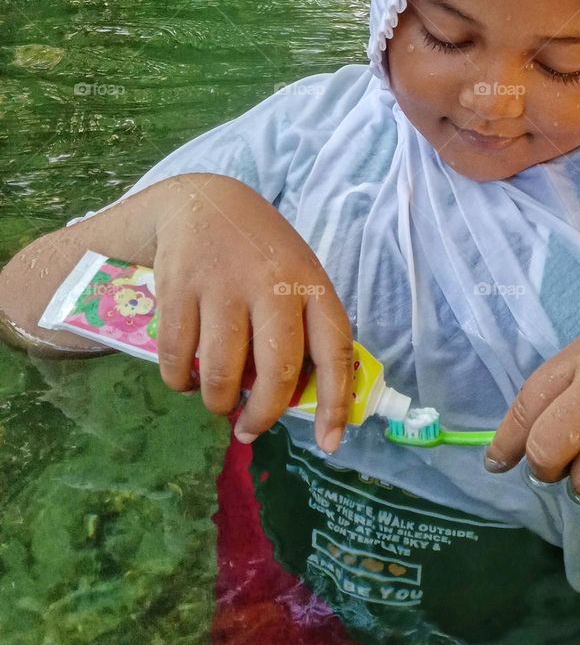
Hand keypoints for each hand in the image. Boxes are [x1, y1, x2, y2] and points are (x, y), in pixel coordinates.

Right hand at [153, 173, 353, 452]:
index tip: (330, 442)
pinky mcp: (180, 288)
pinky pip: (179, 359)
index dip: (335, 401)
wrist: (205, 202)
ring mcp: (225, 285)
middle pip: (277, 371)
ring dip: (219, 402)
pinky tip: (186, 378)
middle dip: (264, 415)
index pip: (334, 349)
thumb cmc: (261, 252)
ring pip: (224, 374)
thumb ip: (302, 327)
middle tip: (250, 429)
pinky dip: (180, 381)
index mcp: (311, 283)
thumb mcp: (295, 275)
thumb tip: (302, 401)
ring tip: (218, 401)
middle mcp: (272, 283)